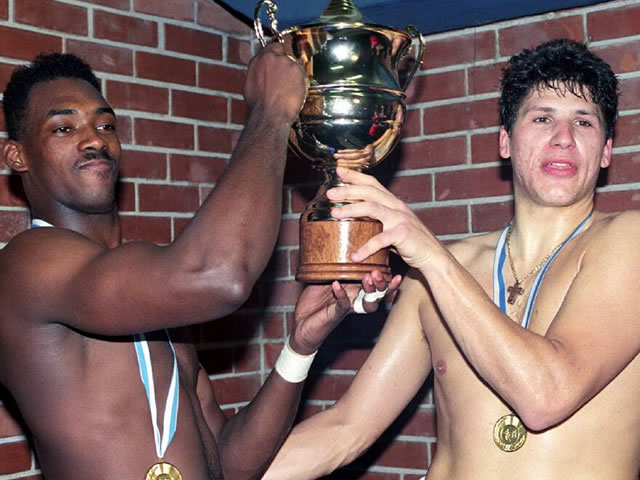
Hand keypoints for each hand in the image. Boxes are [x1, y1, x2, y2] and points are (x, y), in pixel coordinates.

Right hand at [244, 42, 307, 126]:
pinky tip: (294, 93)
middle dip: (286, 67)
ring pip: (294, 66)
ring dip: (293, 76)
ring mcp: (285, 62)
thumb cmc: (260, 105)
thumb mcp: (251, 85)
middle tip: (285, 82)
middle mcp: (271, 57)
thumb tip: (262, 72)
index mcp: (258, 60)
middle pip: (285, 56)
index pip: (272, 47)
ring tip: (287, 91)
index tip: (280, 60)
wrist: (270, 114)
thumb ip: (258, 72)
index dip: (278, 54)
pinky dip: (301, 83)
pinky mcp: (298, 70)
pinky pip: (302, 74)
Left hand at [289, 270, 401, 354]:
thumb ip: (333, 268)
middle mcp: (355, 299)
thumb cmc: (313, 301)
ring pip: (367, 302)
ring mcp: (347, 307)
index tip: (394, 272)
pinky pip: (342, 304)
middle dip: (381, 283)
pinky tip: (336, 285)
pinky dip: (341, 294)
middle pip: (377, 294)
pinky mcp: (335, 314)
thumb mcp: (323, 279)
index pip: (376, 285)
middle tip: (378, 272)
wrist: (301, 324)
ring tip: (367, 278)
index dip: (386, 280)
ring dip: (369, 290)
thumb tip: (338, 249)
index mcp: (355, 290)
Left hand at [327, 167, 441, 269]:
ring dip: (351, 209)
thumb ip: (377, 220)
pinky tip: (354, 255)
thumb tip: (354, 218)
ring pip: (372, 208)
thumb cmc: (411, 243)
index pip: (372, 183)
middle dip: (348, 190)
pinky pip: (380, 239)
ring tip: (335, 214)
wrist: (433, 256)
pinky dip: (366, 248)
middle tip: (329, 193)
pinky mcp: (403, 234)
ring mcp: (401, 219)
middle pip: (369, 191)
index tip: (339, 170)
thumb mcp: (393, 226)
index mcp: (393, 202)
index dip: (355, 175)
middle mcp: (397, 206)